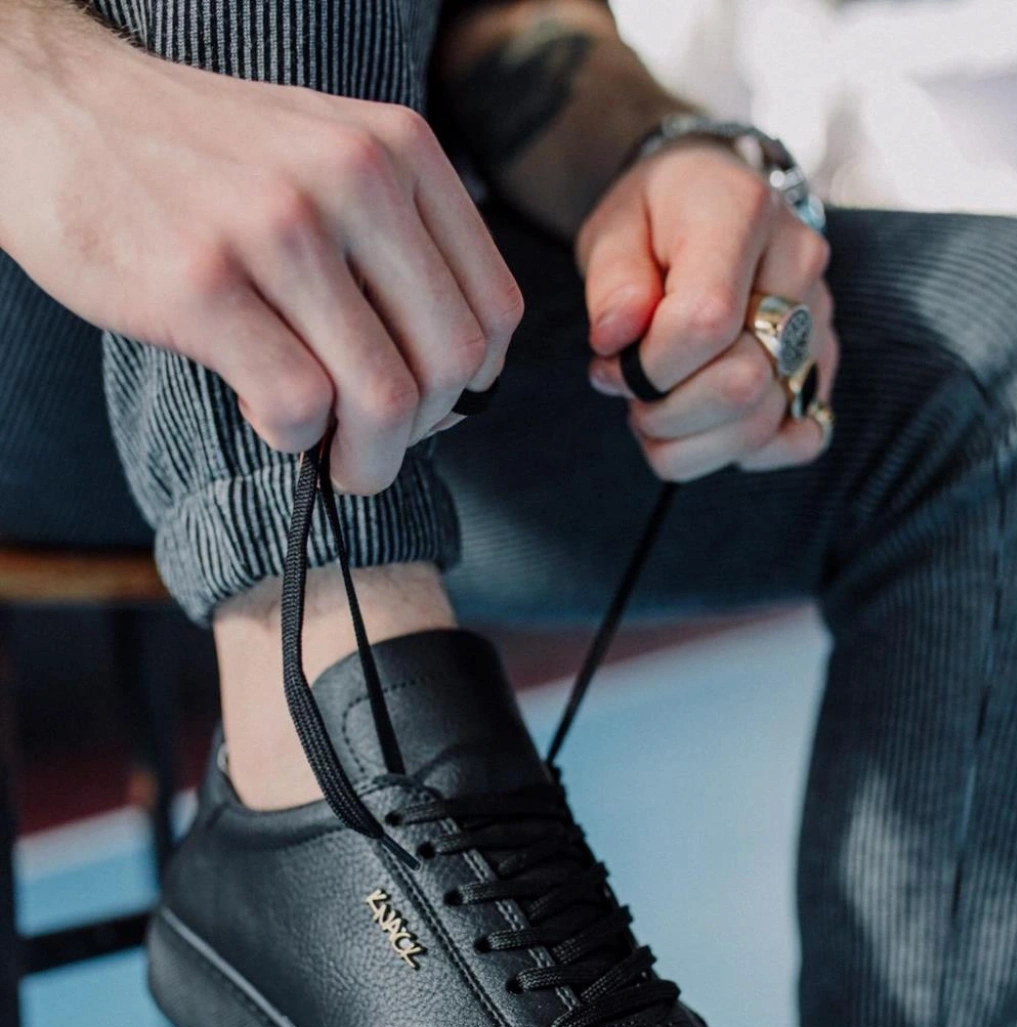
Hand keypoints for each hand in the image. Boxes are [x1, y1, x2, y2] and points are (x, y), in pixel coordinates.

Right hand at [0, 7, 523, 492]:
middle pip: (450, 364)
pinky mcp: (200, 284)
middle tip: (371, 451)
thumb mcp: (325, 156)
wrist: (55, 111)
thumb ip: (397, 238)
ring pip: (383, 398)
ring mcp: (276, 228)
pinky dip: (293, 440)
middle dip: (420, 436)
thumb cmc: (198, 161)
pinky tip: (263, 413)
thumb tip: (457, 376)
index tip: (425, 408)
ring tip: (326, 452)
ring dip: (363, 459)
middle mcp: (351, 178)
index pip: (494, 309)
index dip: (470, 387)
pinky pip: (299, 408)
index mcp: (398, 149)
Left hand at [574, 140, 837, 479]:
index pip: (706, 323)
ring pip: (765, 425)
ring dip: (692, 440)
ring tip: (659, 408)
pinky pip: (802, 440)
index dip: (649, 366)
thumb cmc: (656, 219)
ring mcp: (819, 320)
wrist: (708, 201)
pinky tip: (704, 427)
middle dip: (666, 411)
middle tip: (631, 390)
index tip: (611, 362)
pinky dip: (743, 452)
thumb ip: (612, 282)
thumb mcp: (613, 230)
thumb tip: (616, 338)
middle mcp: (798, 266)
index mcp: (743, 214)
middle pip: (742, 385)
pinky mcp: (824, 364)